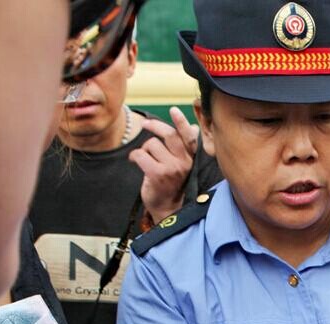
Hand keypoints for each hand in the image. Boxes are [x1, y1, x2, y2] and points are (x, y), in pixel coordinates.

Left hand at [129, 107, 198, 221]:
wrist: (167, 207)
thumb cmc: (172, 183)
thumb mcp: (181, 163)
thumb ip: (185, 146)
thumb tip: (194, 127)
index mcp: (191, 158)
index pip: (188, 136)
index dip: (181, 122)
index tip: (174, 110)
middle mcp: (185, 163)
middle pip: (168, 135)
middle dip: (154, 126)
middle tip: (146, 124)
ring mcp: (172, 169)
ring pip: (151, 145)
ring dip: (144, 149)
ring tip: (144, 158)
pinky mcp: (157, 175)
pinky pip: (140, 155)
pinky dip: (134, 156)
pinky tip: (135, 161)